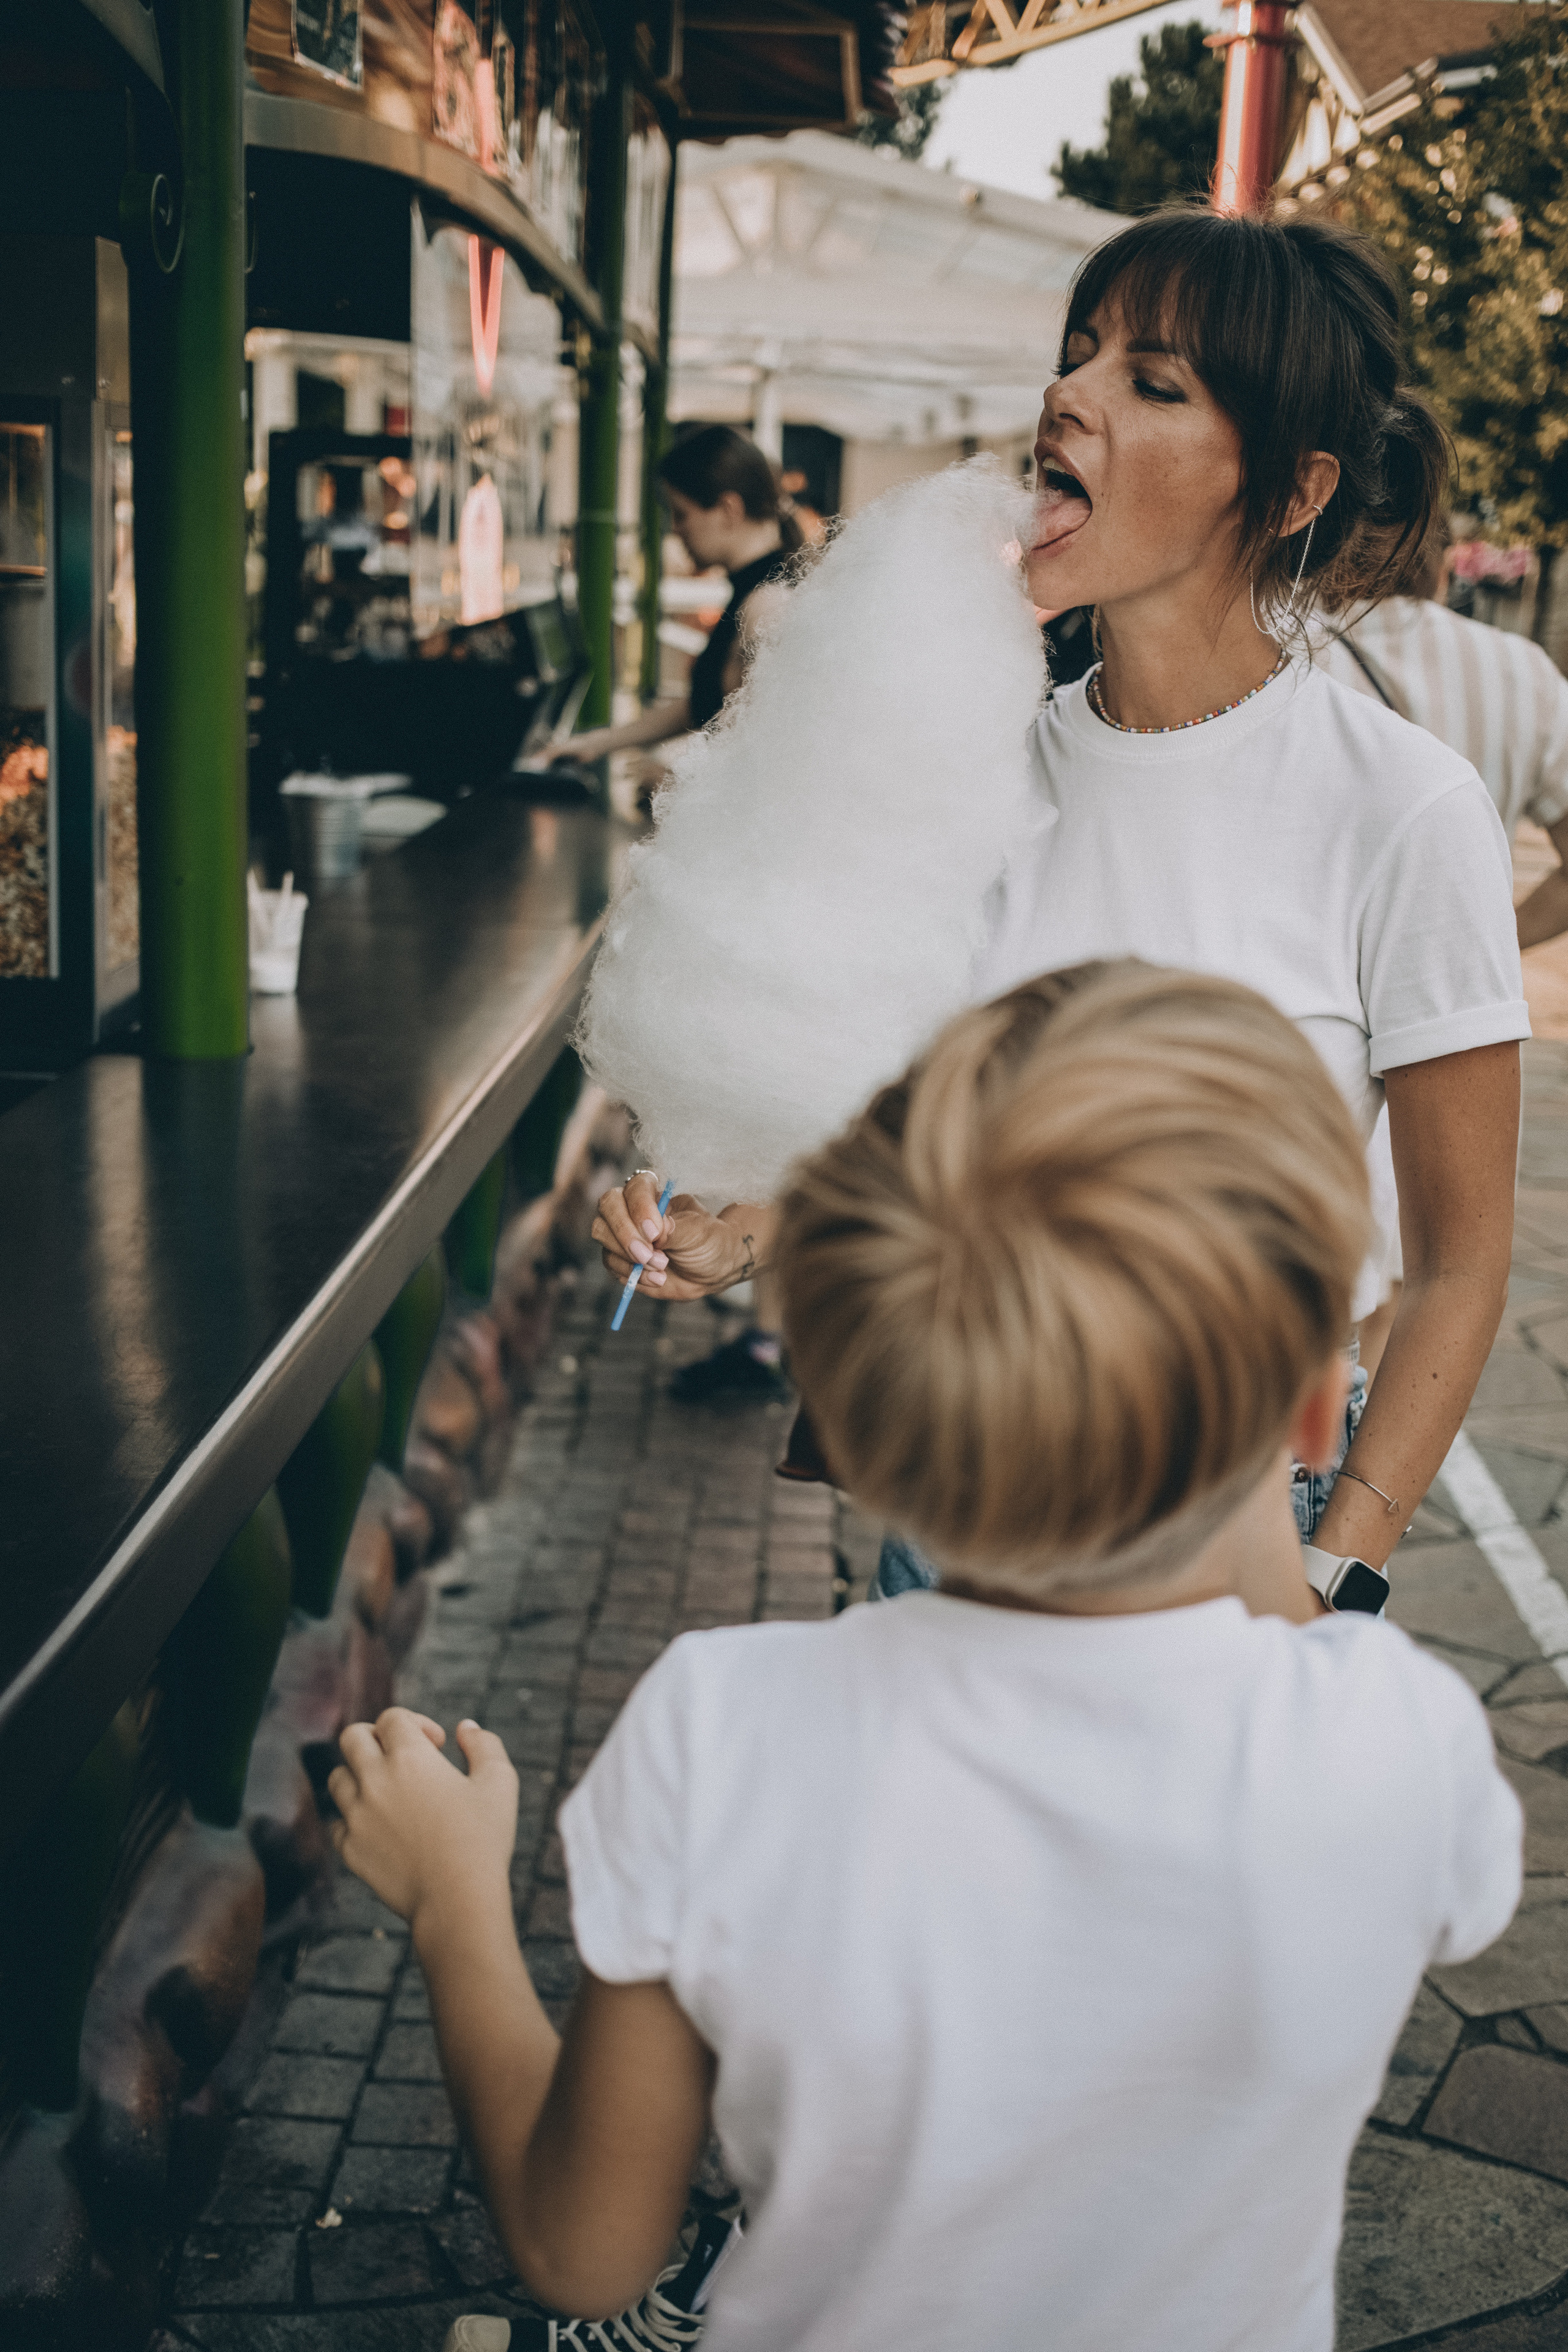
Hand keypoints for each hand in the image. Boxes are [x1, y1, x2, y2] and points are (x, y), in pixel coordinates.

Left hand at [328, 1710, 518, 1930]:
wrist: (456, 1902)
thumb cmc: (483, 1840)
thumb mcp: (499, 1782)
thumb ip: (484, 1744)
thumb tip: (464, 1727)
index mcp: (410, 1757)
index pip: (392, 1718)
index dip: (416, 1723)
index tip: (437, 1746)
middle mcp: (375, 1780)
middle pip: (352, 1737)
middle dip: (376, 1738)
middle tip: (400, 1757)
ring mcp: (356, 1816)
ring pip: (337, 1778)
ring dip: (360, 1776)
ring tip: (389, 1792)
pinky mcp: (349, 1849)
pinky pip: (337, 1822)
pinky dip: (353, 1819)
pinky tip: (380, 1828)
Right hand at [592, 1175, 753, 1302]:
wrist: (713, 1271)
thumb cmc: (709, 1242)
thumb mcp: (699, 1233)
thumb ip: (675, 1228)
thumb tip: (655, 1229)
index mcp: (655, 1194)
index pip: (634, 1187)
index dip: (639, 1208)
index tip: (656, 1233)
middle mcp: (633, 1209)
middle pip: (608, 1206)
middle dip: (625, 1234)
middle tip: (648, 1255)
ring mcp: (623, 1233)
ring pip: (603, 1234)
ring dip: (628, 1256)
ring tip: (661, 1268)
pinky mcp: (620, 1257)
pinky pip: (611, 1262)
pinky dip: (632, 1274)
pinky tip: (657, 1279)